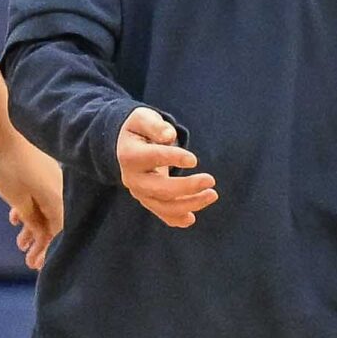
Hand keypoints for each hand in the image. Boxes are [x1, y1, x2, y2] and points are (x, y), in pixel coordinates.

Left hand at [0, 137, 63, 271]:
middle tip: (29, 260)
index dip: (49, 250)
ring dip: (33, 228)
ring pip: (45, 211)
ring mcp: (52, 181)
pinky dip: (29, 211)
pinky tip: (15, 219)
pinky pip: (39, 198)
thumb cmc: (11, 167)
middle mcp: (60, 192)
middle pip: (54, 223)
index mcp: (58, 200)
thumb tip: (42, 234)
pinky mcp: (43, 174)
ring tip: (20, 243)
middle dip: (41, 243)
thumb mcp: (19, 200)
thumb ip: (32, 220)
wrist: (6, 130)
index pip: (59, 232)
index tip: (39, 265)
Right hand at [117, 106, 216, 228]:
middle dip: (186, 187)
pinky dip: (175, 219)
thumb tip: (169, 135)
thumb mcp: (143, 118)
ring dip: (189, 204)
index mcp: (130, 155)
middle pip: (159, 188)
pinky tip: (191, 218)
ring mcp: (139, 192)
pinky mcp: (147, 200)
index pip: (153, 157)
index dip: (173, 159)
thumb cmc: (139, 130)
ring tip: (212, 195)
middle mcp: (132, 178)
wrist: (124, 147)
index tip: (194, 160)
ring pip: (163, 205)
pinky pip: (161, 213)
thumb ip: (155, 125)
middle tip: (211, 180)